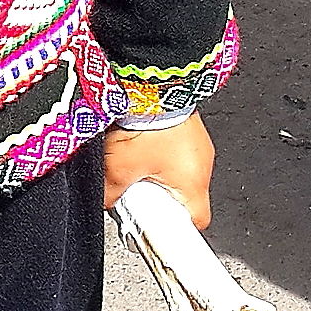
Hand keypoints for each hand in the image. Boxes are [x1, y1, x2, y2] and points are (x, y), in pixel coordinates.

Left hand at [104, 113, 214, 229]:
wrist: (151, 81)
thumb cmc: (144, 124)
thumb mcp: (118, 167)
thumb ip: (111, 193)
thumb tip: (107, 202)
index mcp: (194, 184)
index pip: (195, 222)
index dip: (174, 229)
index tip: (156, 225)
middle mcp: (202, 164)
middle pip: (182, 197)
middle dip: (158, 197)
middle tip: (137, 189)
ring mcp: (197, 143)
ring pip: (178, 171)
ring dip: (157, 171)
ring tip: (136, 161)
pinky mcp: (188, 125)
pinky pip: (175, 148)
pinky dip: (159, 150)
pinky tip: (141, 142)